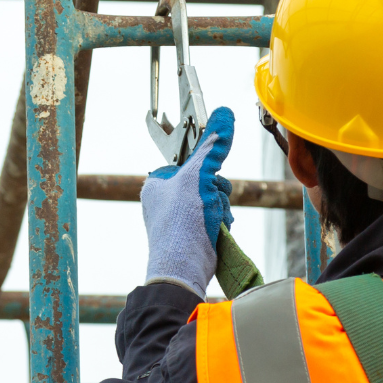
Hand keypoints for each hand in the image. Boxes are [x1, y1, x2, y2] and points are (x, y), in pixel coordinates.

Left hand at [140, 106, 234, 294]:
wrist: (184, 268)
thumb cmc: (180, 223)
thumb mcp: (197, 177)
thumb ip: (211, 147)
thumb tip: (224, 115)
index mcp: (157, 182)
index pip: (189, 158)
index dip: (204, 164)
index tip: (207, 172)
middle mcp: (166, 197)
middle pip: (207, 177)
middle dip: (215, 190)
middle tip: (208, 201)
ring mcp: (181, 215)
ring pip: (215, 196)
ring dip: (220, 205)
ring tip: (210, 218)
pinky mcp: (194, 229)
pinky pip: (216, 213)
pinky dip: (220, 219)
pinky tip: (214, 229)